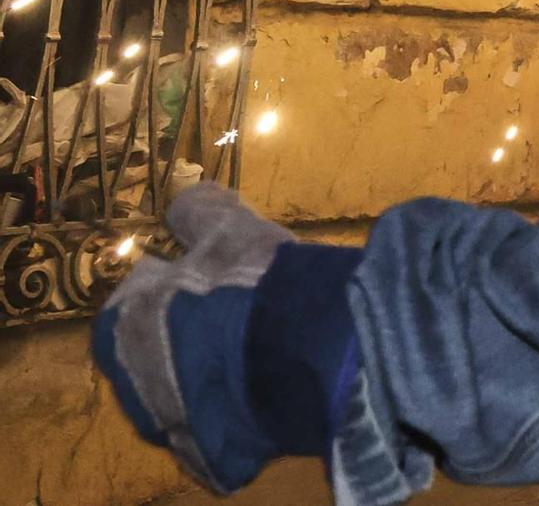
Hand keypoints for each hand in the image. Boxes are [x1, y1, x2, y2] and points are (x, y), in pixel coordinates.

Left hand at [92, 183, 359, 492]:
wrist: (302, 358)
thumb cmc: (254, 285)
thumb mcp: (233, 230)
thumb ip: (202, 211)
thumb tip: (186, 193)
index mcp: (126, 323)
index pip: (127, 301)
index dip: (162, 284)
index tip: (192, 274)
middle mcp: (134, 380)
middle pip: (148, 352)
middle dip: (178, 334)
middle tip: (223, 316)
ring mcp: (168, 423)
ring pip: (178, 394)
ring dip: (202, 375)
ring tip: (245, 355)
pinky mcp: (209, 455)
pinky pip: (212, 431)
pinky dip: (229, 412)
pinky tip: (259, 393)